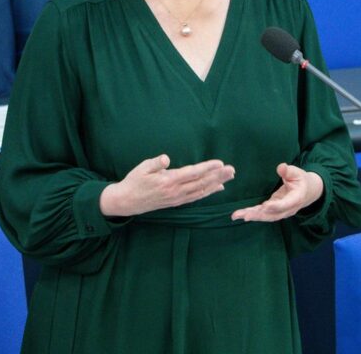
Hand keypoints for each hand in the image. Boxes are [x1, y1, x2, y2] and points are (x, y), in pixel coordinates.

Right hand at [99, 154, 234, 216]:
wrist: (128, 202)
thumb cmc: (134, 181)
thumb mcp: (141, 168)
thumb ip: (155, 163)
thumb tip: (166, 158)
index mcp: (168, 181)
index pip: (192, 173)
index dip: (207, 168)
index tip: (220, 163)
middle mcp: (176, 191)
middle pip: (201, 183)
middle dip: (218, 176)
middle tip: (233, 170)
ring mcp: (178, 198)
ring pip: (202, 190)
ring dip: (217, 183)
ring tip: (230, 176)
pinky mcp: (177, 202)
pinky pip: (197, 197)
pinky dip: (209, 192)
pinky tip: (219, 187)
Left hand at [231, 163, 323, 222]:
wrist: (308, 192)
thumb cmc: (301, 180)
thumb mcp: (298, 173)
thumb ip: (289, 171)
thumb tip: (281, 167)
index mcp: (296, 198)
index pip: (285, 204)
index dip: (275, 206)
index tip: (264, 206)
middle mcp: (288, 209)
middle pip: (273, 214)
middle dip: (258, 215)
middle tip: (245, 216)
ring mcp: (281, 211)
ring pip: (266, 216)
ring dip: (252, 216)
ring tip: (237, 215)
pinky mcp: (274, 210)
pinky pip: (263, 214)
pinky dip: (252, 214)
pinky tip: (240, 214)